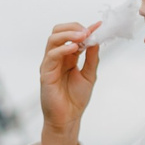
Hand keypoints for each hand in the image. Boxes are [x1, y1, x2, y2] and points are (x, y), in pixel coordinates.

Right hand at [37, 23, 97, 144]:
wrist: (68, 118)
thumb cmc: (76, 99)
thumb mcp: (89, 74)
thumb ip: (92, 57)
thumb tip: (97, 39)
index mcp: (68, 56)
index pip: (72, 35)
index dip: (84, 28)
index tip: (98, 26)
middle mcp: (57, 57)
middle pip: (58, 31)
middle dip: (73, 27)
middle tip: (88, 31)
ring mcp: (49, 63)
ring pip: (53, 39)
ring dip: (68, 34)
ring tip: (83, 36)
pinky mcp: (45, 73)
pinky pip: (51, 55)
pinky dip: (63, 49)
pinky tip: (74, 49)